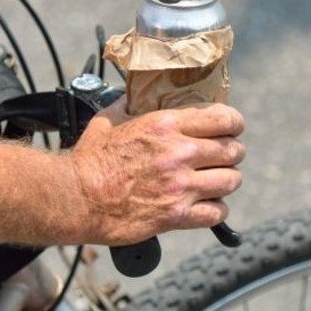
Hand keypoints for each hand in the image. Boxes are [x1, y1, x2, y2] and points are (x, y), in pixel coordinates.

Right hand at [70, 100, 245, 245]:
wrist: (76, 198)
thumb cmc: (89, 160)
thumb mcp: (110, 120)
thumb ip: (129, 106)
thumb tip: (135, 95)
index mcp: (164, 125)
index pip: (222, 118)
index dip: (234, 123)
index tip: (232, 127)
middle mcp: (178, 153)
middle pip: (232, 150)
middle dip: (233, 152)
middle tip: (225, 156)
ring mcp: (180, 186)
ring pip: (231, 181)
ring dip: (227, 180)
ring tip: (218, 180)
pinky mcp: (176, 215)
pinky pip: (217, 213)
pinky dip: (217, 209)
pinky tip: (208, 205)